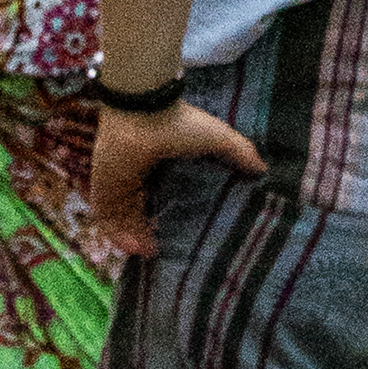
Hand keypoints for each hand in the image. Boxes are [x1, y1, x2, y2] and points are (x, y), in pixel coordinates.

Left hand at [89, 95, 260, 258]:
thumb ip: (239, 152)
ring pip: (126, 222)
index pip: (165, 195)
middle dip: (152, 232)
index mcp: (160, 164)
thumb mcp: (217, 138)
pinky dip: (120, 237)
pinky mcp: (103, 193)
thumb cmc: (178, 125)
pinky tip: (137, 249)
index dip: (173, 215)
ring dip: (137, 238)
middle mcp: (139, 177)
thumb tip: (264, 168)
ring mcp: (120, 186)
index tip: (187, 234)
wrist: (142, 115)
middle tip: (167, 250)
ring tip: (153, 253)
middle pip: (143, 213)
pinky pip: (109, 223)